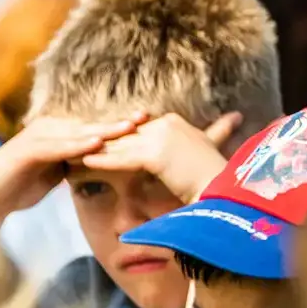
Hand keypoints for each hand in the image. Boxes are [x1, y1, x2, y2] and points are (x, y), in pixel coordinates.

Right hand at [0, 114, 146, 223]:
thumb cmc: (23, 186)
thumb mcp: (58, 172)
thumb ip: (78, 163)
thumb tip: (106, 162)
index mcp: (57, 131)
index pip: (95, 126)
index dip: (120, 125)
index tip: (149, 123)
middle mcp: (48, 128)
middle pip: (90, 124)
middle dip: (118, 121)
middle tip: (146, 116)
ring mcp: (36, 136)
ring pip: (76, 131)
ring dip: (103, 129)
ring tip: (129, 127)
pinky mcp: (26, 150)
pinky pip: (56, 146)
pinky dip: (76, 144)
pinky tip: (95, 144)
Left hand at [81, 112, 243, 204]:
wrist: (223, 190)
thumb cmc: (214, 176)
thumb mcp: (206, 148)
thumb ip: (213, 132)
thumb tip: (235, 117)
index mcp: (174, 122)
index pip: (136, 130)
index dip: (115, 138)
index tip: (95, 144)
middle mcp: (167, 123)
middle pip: (125, 135)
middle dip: (100, 143)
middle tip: (74, 149)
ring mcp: (161, 137)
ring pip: (121, 146)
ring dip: (95, 152)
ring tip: (71, 157)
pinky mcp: (156, 153)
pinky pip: (124, 159)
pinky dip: (103, 162)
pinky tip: (83, 164)